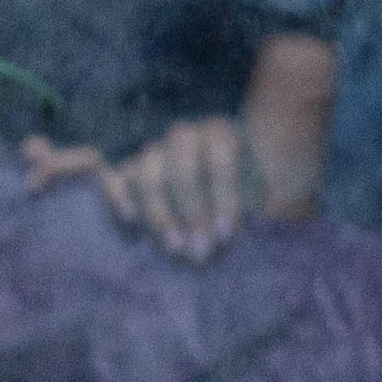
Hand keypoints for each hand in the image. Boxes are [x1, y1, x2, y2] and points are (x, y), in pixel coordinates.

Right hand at [94, 117, 256, 262]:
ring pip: (147, 174)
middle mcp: (185, 134)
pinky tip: (133, 222)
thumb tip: (252, 233)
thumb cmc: (252, 194)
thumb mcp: (266, 198)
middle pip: (182, 167)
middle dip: (192, 211)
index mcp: (222, 132)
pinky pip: (115, 178)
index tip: (227, 232)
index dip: (224, 194)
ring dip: (160, 214)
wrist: (226, 188)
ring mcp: (154, 149)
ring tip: (175, 246)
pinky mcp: (130, 169)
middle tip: (202, 249)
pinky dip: (119, 197)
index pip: (221, 155)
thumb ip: (262, 209)